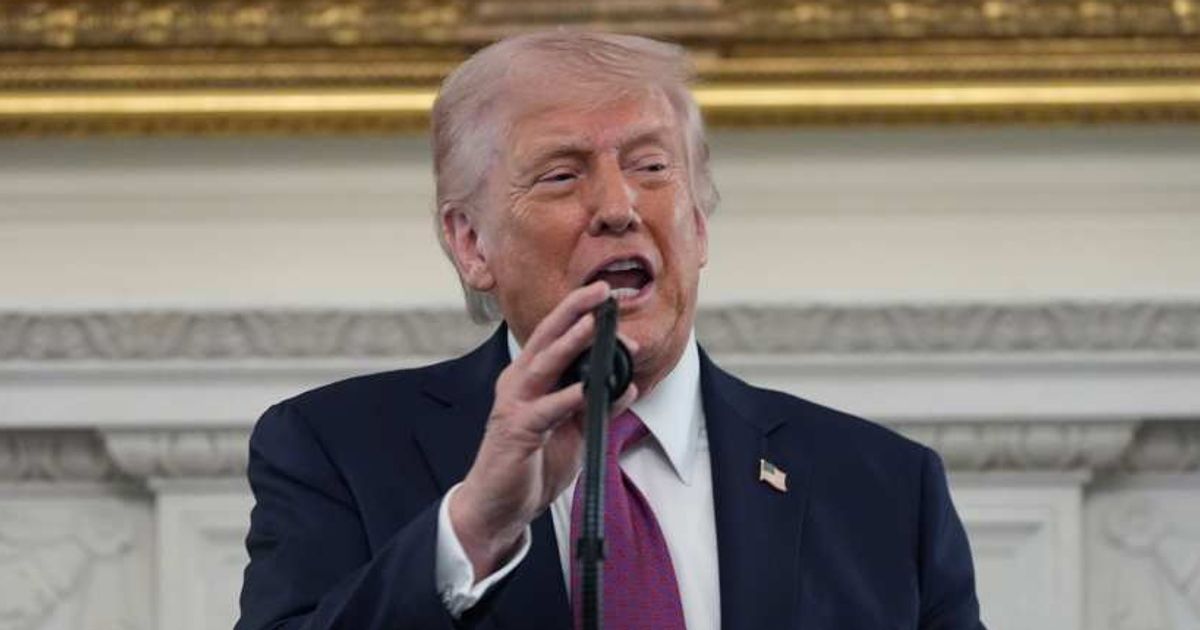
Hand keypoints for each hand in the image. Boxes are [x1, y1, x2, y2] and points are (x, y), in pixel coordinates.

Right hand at [449, 282, 638, 578]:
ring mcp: (514, 406)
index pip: (555, 337)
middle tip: (601, 291)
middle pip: (546, 338)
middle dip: (574, 312)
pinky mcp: (515, 432)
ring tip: (593, 325)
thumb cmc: (532, 465)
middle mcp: (518, 384)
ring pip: (544, 366)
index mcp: (530, 379)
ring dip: (570, 344)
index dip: (579, 313)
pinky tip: (587, 390)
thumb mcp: (572, 431)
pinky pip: (545, 411)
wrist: (498, 507)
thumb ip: (595, 407)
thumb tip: (626, 386)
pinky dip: (567, 398)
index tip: (606, 294)